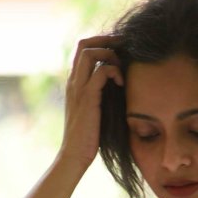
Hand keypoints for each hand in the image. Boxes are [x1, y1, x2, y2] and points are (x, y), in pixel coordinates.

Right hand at [57, 35, 123, 173]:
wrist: (75, 156)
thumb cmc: (88, 139)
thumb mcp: (95, 112)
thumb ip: (101, 97)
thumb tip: (119, 89)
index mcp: (74, 84)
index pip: (82, 50)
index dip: (100, 43)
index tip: (118, 49)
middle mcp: (73, 81)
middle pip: (84, 44)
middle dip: (106, 40)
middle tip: (123, 48)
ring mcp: (78, 88)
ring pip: (90, 53)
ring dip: (110, 54)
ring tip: (122, 66)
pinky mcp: (87, 98)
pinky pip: (101, 71)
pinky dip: (114, 71)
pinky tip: (122, 83)